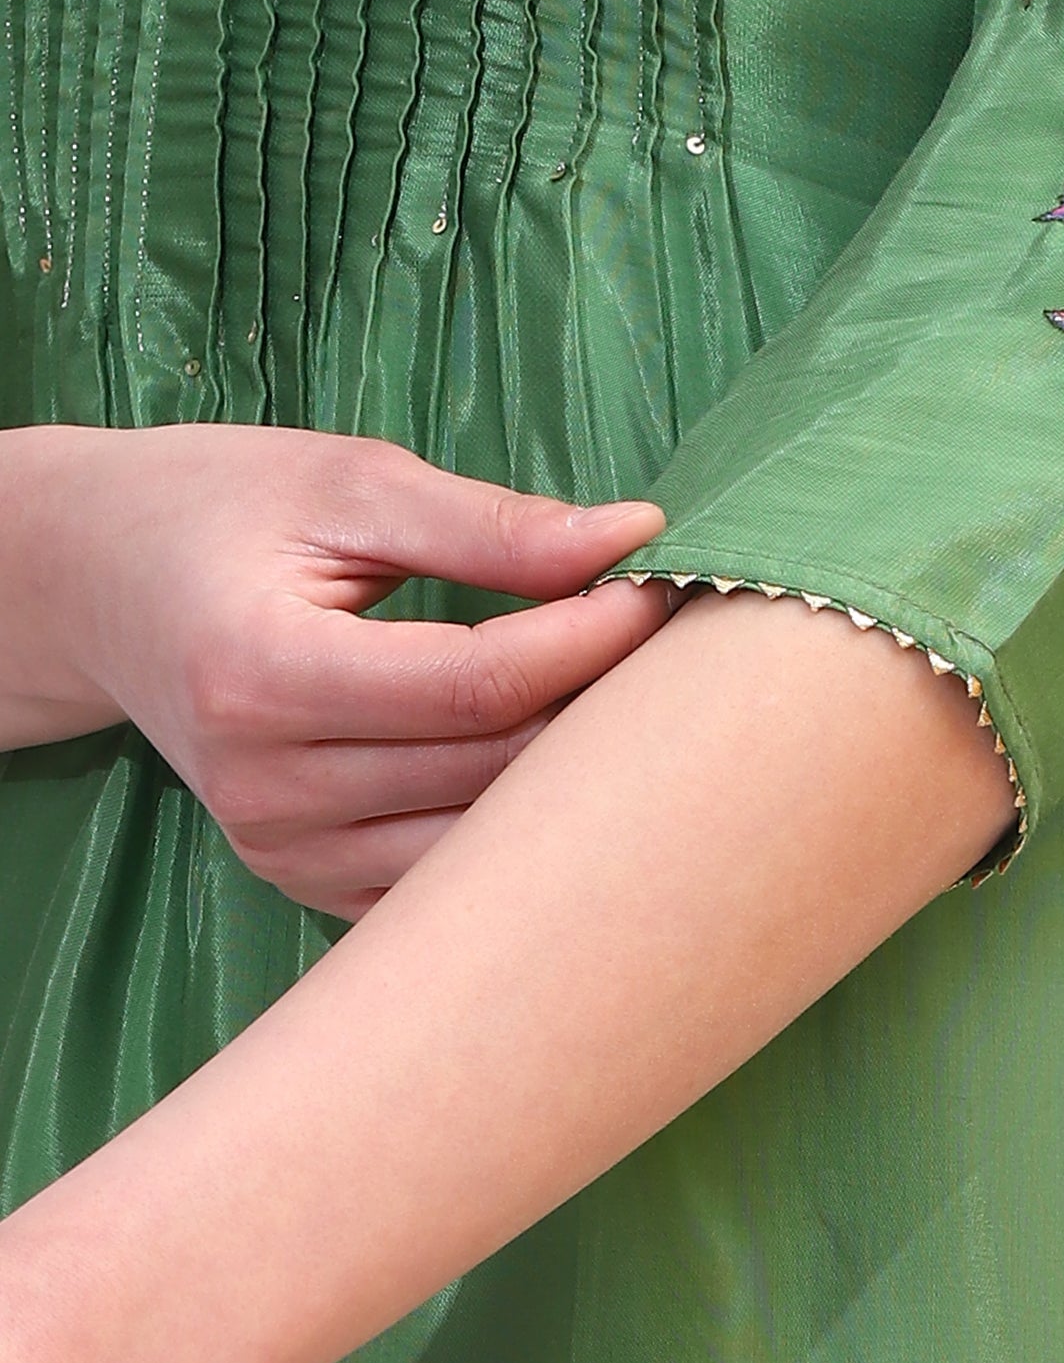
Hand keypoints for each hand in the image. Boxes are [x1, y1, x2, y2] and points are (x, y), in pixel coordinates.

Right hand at [0, 424, 667, 918]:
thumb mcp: (346, 483)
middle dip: (595, 707)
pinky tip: (550, 764)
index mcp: (261, 675)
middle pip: (488, 773)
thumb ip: (488, 526)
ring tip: (620, 699)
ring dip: (567, 777)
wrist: (100, 583)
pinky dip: (510, 826)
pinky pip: (444, 879)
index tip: (656, 589)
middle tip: (664, 641)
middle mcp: (263, 786)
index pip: (475, 688)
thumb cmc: (218, 510)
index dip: (589, 643)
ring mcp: (280, 850)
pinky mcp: (303, 880)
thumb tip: (633, 537)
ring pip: (481, 843)